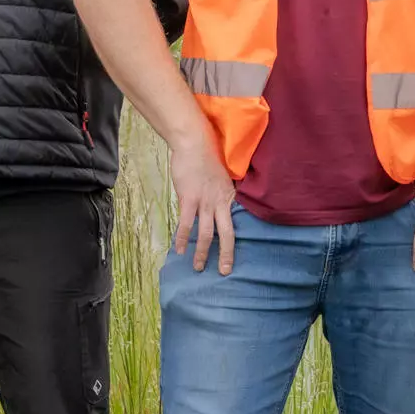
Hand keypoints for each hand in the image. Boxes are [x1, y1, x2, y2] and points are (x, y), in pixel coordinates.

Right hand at [170, 135, 237, 274]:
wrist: (194, 142)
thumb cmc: (207, 155)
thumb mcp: (222, 175)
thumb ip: (222, 192)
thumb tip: (220, 203)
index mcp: (230, 197)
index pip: (235, 224)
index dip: (235, 241)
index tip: (236, 255)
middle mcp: (220, 202)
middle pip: (226, 234)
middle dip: (226, 255)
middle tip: (225, 271)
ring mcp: (205, 202)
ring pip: (206, 234)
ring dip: (202, 253)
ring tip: (198, 267)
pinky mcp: (189, 199)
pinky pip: (186, 224)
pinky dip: (182, 239)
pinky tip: (179, 251)